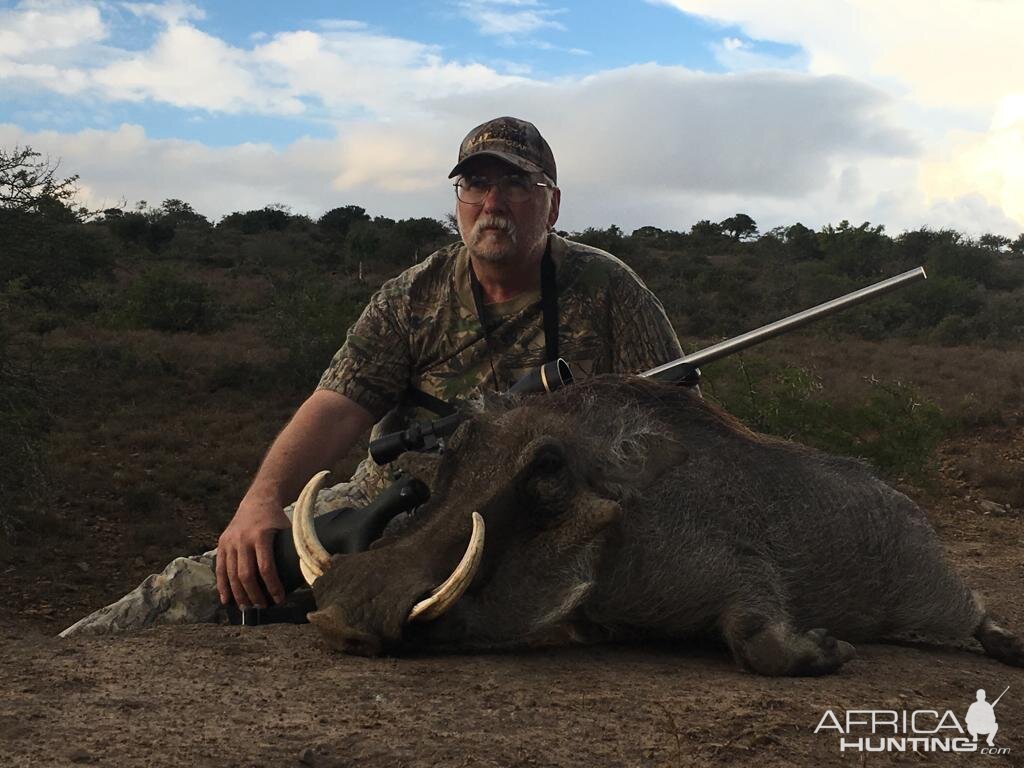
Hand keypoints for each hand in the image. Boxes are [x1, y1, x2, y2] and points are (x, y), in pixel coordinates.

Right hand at [216, 494, 289, 608]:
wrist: (258, 500)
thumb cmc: (276, 519)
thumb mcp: (288, 529)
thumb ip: (294, 549)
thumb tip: (306, 573)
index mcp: (261, 535)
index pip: (266, 567)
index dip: (272, 586)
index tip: (279, 599)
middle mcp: (242, 539)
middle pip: (246, 574)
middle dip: (254, 594)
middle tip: (262, 606)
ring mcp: (230, 542)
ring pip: (231, 574)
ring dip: (238, 594)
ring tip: (247, 607)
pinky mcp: (222, 544)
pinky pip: (219, 569)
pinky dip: (222, 586)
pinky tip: (226, 600)